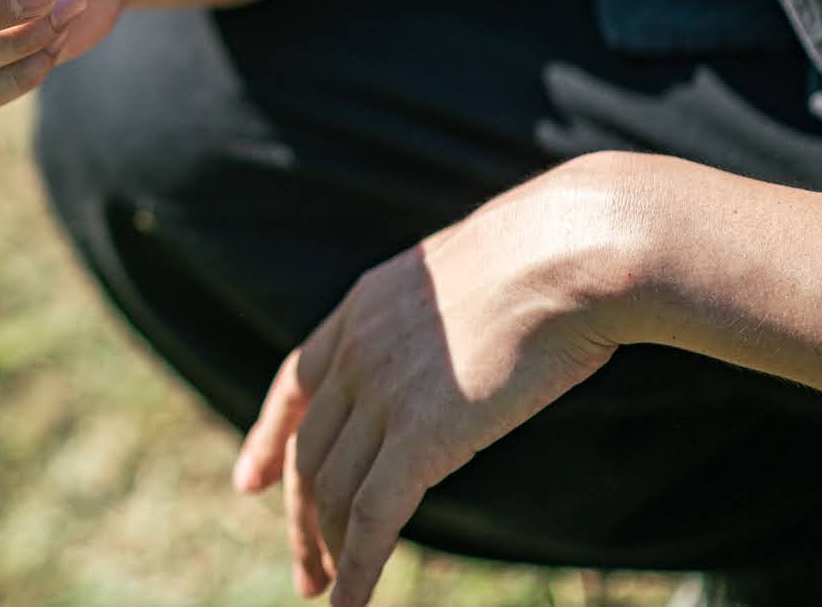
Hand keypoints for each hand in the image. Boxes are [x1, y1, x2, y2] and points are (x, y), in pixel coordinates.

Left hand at [231, 164, 626, 604]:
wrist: (573, 251)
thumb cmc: (553, 255)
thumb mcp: (470, 276)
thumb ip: (444, 321)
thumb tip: (468, 346)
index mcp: (363, 307)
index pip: (295, 382)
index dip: (268, 436)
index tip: (249, 482)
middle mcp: (357, 351)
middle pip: (309, 451)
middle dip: (301, 517)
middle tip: (304, 570)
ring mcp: (383, 393)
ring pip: (332, 491)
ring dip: (325, 550)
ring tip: (325, 594)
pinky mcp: (421, 437)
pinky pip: (372, 518)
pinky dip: (356, 571)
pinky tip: (349, 606)